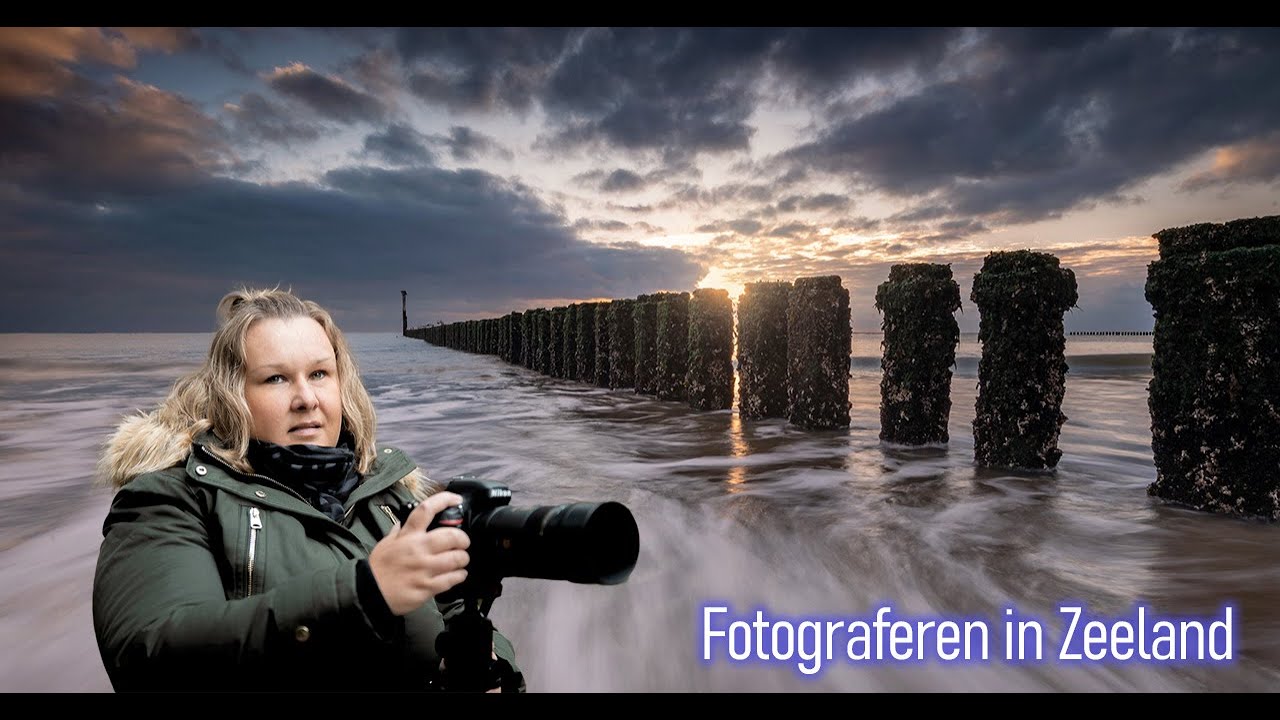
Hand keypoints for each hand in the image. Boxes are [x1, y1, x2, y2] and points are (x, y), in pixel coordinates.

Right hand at [367, 492, 469, 615]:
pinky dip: (459, 576)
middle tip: (463, 542)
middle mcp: (418, 549)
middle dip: (463, 538)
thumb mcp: (386, 543)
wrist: (369, 593)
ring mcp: (424, 568)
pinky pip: (452, 579)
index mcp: (408, 535)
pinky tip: (458, 575)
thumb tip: (404, 522)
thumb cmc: (378, 568)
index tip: (456, 499)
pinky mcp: (428, 586)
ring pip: (456, 558)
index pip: (427, 509)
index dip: (445, 500)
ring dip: (463, 558)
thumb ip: (399, 532)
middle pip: (452, 535)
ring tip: (461, 560)